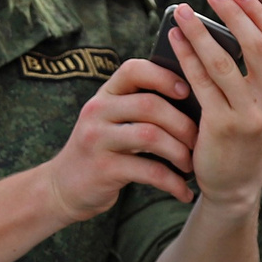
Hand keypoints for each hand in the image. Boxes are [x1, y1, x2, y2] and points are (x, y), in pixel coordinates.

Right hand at [43, 58, 198, 218]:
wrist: (63, 187)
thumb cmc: (102, 149)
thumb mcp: (112, 120)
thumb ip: (140, 106)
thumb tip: (194, 101)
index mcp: (105, 94)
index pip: (133, 70)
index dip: (164, 76)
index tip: (187, 91)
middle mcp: (97, 111)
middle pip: (149, 105)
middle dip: (182, 123)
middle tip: (198, 140)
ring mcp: (98, 140)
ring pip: (151, 136)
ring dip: (180, 152)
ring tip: (190, 164)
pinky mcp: (103, 169)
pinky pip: (148, 171)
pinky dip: (172, 182)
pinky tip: (183, 191)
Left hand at [166, 0, 261, 208]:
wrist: (235, 182)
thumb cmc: (246, 133)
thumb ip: (260, 69)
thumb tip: (232, 18)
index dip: (256, 12)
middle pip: (255, 45)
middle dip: (232, 13)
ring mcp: (253, 116)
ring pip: (223, 61)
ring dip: (200, 32)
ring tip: (182, 12)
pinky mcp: (224, 126)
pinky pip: (201, 81)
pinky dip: (186, 56)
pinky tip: (174, 41)